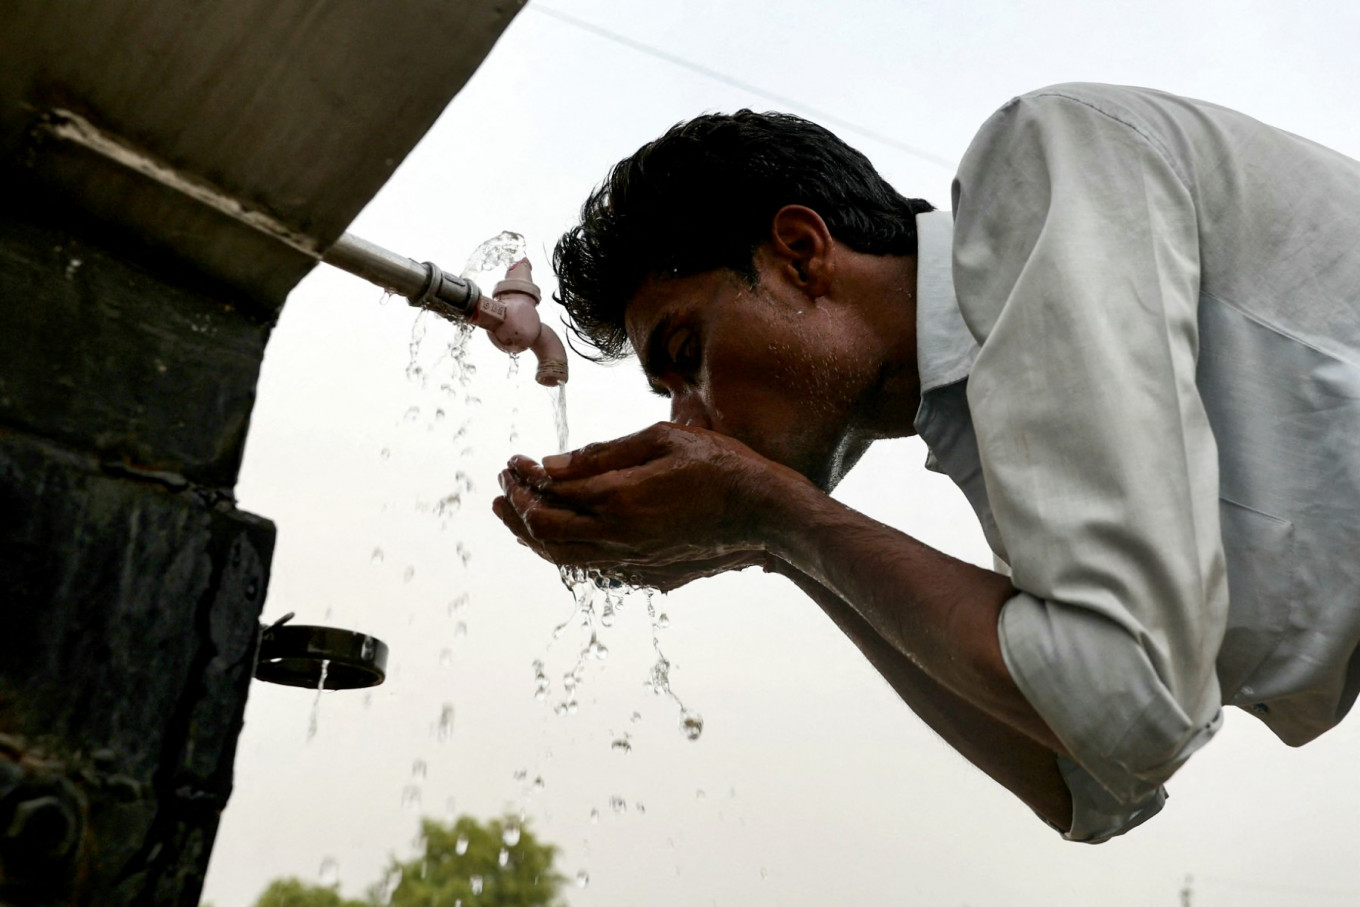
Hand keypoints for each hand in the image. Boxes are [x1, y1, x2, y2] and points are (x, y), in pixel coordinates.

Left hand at [491, 422, 807, 577]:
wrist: (764, 513)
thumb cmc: (720, 465)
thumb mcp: (661, 440)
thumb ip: (603, 454)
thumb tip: (551, 465)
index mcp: (618, 498)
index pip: (549, 492)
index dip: (524, 476)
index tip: (514, 461)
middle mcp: (618, 536)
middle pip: (544, 532)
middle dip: (515, 507)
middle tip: (502, 486)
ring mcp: (632, 559)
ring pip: (563, 557)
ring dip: (531, 535)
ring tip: (513, 515)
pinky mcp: (646, 572)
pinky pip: (591, 567)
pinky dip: (564, 551)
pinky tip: (561, 536)